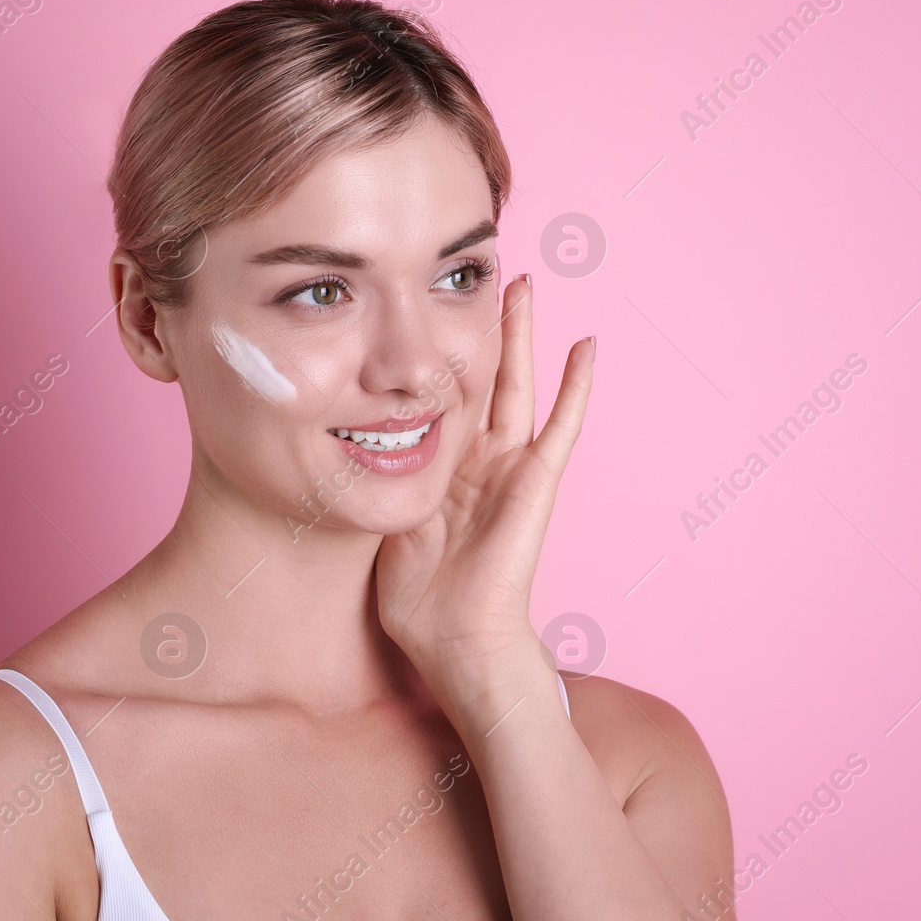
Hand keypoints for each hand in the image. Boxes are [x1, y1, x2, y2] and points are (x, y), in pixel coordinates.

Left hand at [373, 273, 594, 697]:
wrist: (457, 643)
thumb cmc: (421, 604)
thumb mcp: (384, 527)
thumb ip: (374, 488)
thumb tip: (333, 457)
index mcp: (445, 471)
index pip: (442, 399)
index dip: (436, 357)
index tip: (426, 312)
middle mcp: (479, 462)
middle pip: (481, 378)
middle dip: (480, 330)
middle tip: (479, 277)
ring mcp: (510, 469)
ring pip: (516, 385)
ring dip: (520, 336)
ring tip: (523, 285)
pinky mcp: (535, 483)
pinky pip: (562, 426)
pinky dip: (576, 387)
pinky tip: (587, 347)